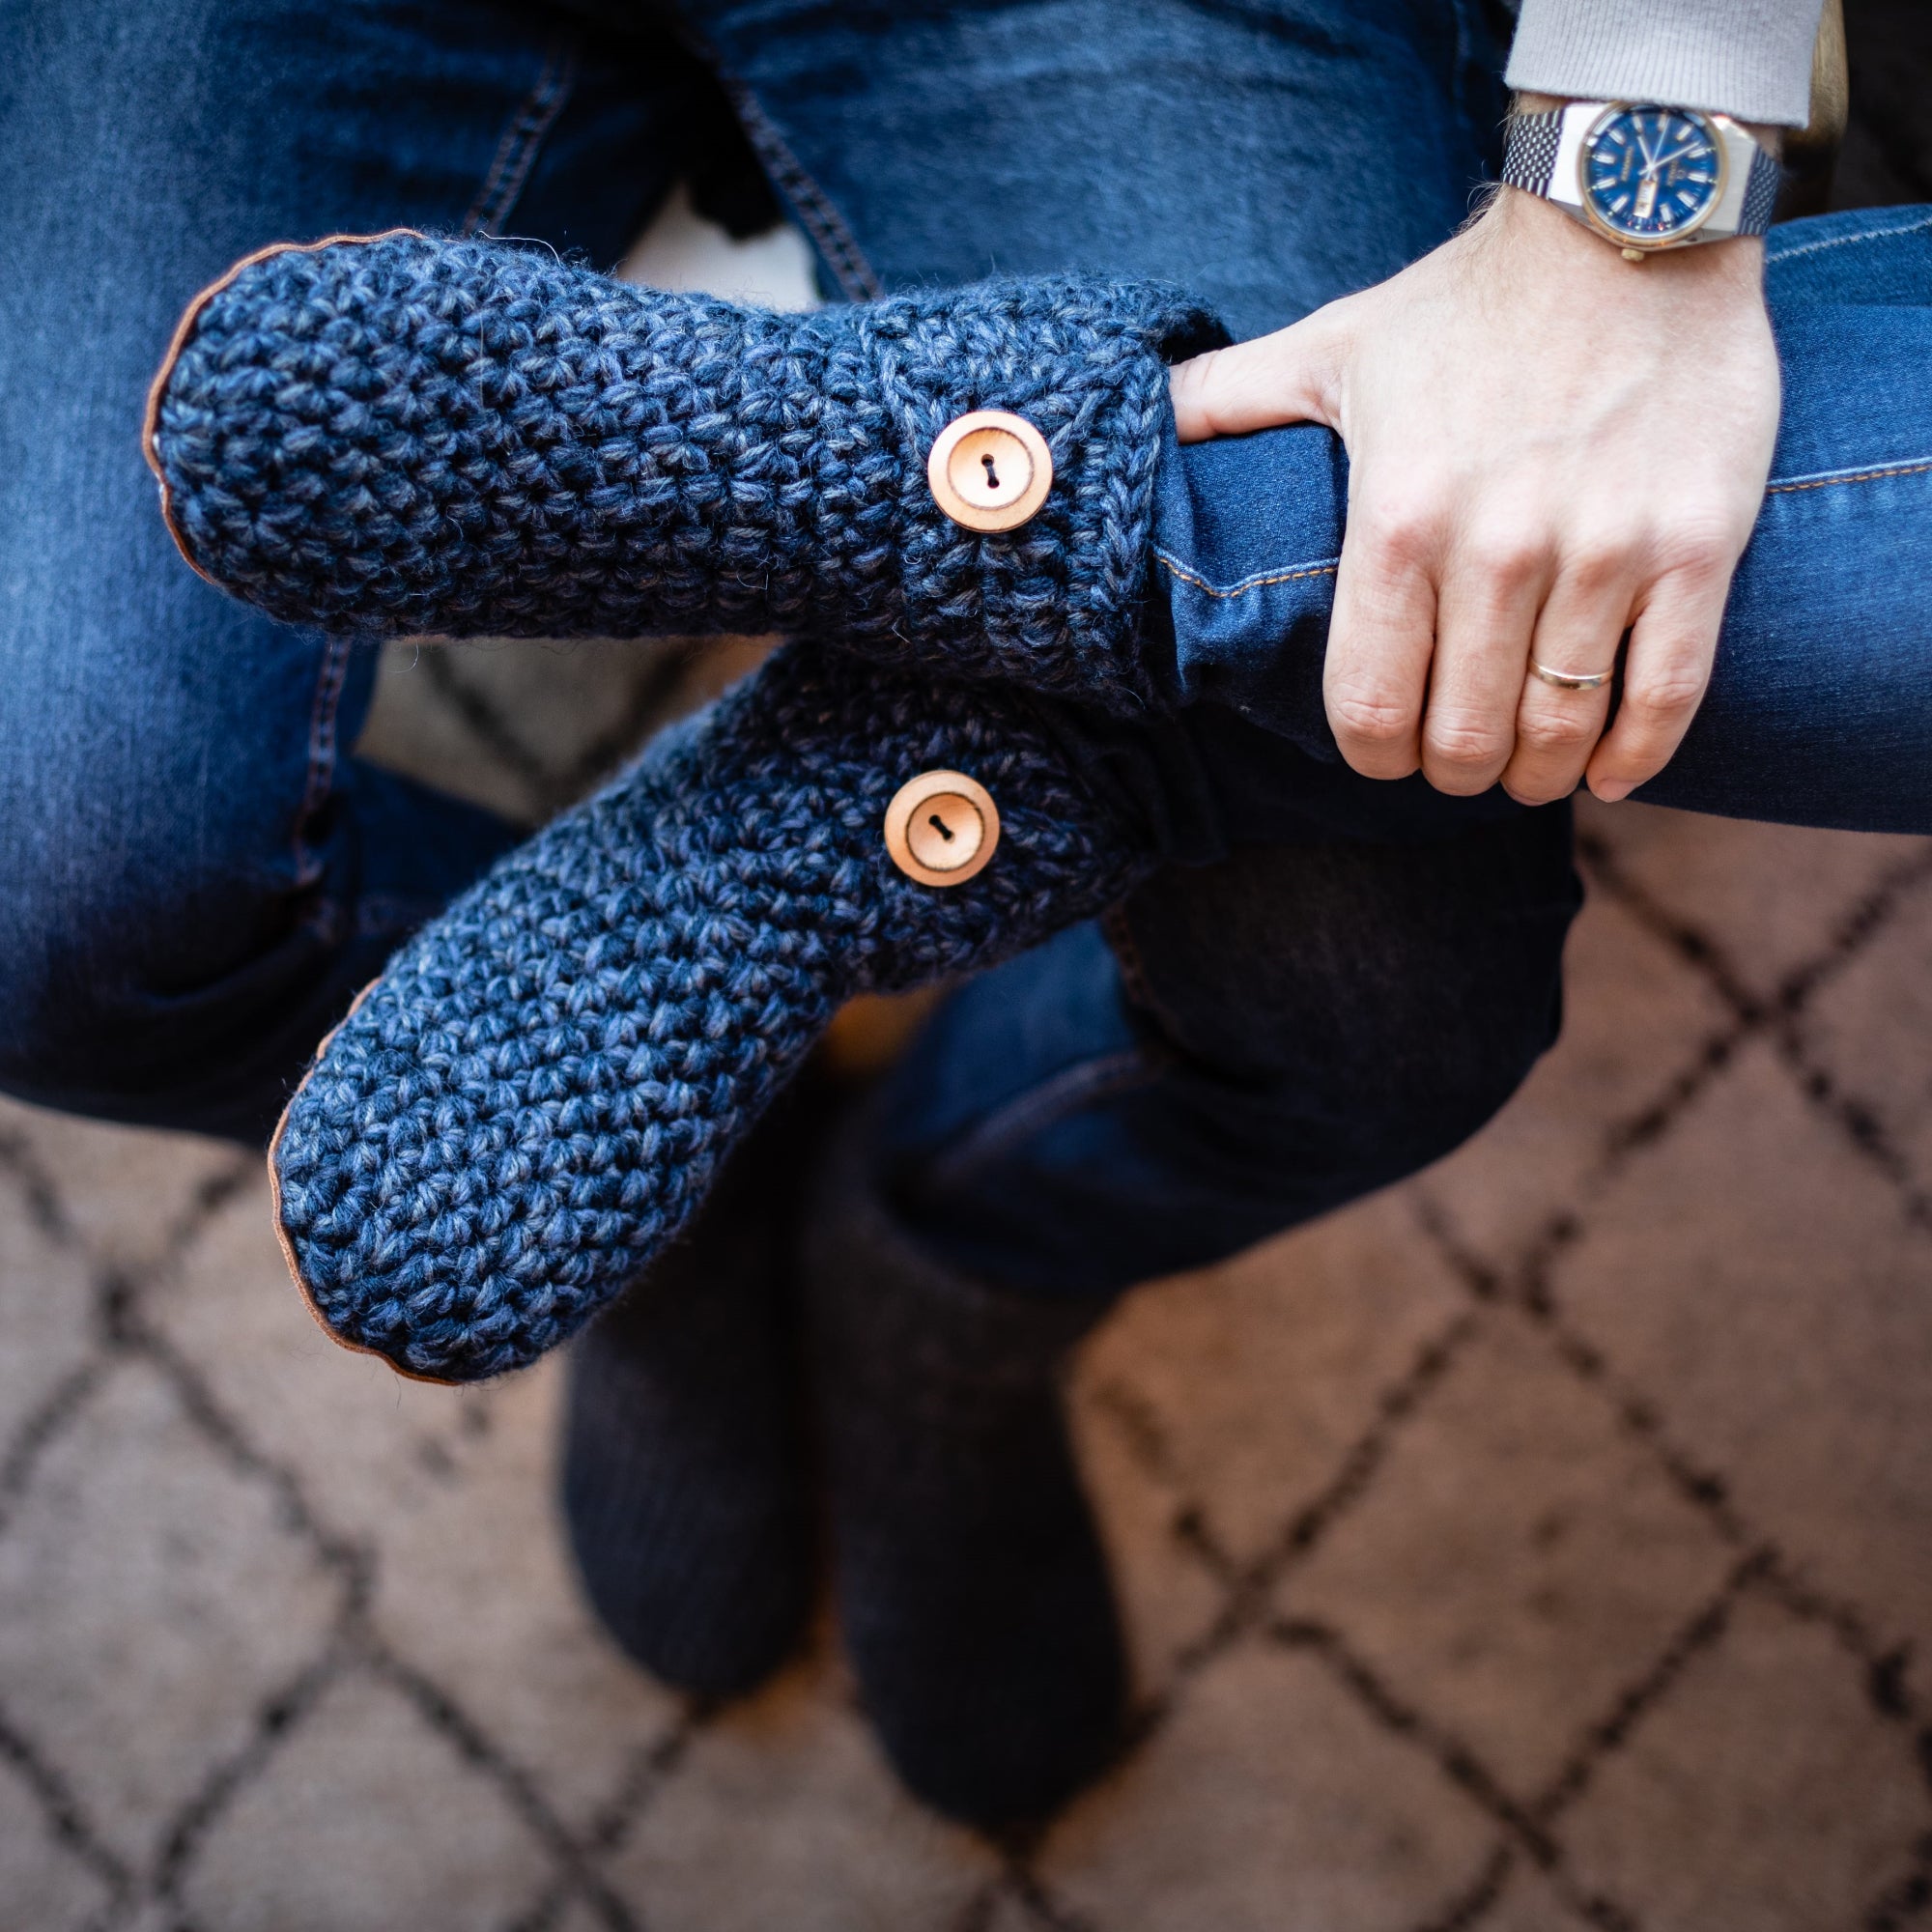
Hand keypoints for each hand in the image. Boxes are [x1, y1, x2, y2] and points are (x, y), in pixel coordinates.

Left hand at [1168, 183, 1780, 804]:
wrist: (1633, 215)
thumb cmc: (1470, 300)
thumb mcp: (1333, 347)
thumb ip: (1231, 397)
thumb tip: (1141, 414)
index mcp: (1398, 520)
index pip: (1371, 708)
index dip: (1374, 756)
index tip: (1385, 753)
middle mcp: (1497, 549)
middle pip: (1465, 738)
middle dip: (1455, 771)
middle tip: (1460, 761)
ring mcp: (1604, 551)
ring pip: (1560, 729)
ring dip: (1538, 774)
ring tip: (1530, 768)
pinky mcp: (1695, 545)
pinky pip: (1665, 695)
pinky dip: (1634, 756)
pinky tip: (1608, 771)